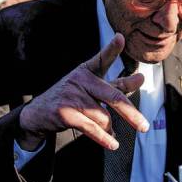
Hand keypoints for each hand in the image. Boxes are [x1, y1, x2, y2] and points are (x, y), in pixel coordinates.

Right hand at [18, 33, 147, 150]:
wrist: (37, 114)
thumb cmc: (70, 99)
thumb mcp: (91, 88)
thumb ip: (116, 84)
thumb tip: (141, 78)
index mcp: (87, 71)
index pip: (102, 59)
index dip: (112, 49)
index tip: (120, 37)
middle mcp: (80, 80)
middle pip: (113, 97)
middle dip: (131, 114)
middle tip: (144, 126)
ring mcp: (72, 96)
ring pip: (104, 117)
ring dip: (110, 129)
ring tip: (112, 135)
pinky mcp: (66, 113)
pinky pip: (92, 128)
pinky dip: (104, 138)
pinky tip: (112, 144)